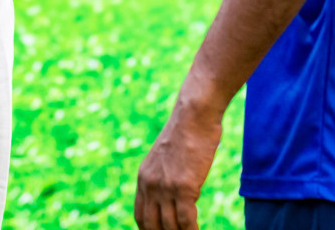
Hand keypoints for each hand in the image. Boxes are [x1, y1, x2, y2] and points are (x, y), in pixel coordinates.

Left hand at [134, 104, 223, 229]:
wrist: (194, 116)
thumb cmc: (186, 133)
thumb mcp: (165, 156)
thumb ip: (164, 176)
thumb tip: (174, 194)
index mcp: (143, 178)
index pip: (140, 215)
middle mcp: (150, 184)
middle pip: (151, 225)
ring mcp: (165, 187)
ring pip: (170, 227)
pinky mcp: (183, 187)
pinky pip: (186, 222)